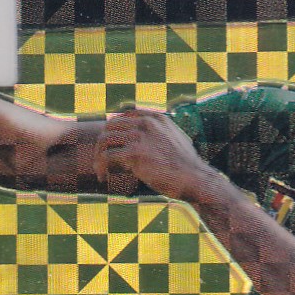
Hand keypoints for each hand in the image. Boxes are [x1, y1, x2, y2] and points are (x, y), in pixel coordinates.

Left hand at [93, 109, 215, 200]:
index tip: (111, 144)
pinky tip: (102, 176)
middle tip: (102, 159)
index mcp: (156, 118)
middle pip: (111, 125)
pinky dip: (101, 166)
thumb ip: (163, 133)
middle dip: (103, 142)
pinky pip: (107, 156)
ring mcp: (140, 137)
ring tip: (100, 169)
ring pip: (105, 140)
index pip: (124, 115)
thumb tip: (154, 137)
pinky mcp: (135, 153)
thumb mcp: (178, 140)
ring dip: (98, 155)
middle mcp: (147, 123)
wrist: (195, 179)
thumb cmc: (188, 166)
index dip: (114, 129)